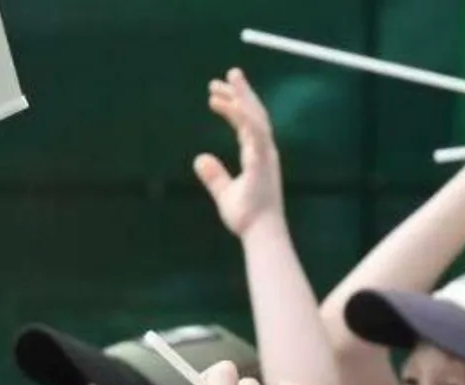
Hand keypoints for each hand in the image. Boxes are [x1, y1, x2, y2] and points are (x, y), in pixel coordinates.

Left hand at [193, 69, 283, 238]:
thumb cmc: (247, 217)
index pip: (246, 124)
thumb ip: (214, 176)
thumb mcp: (224, 193)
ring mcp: (265, 154)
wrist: (260, 232)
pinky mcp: (262, 161)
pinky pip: (255, 132)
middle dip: (241, 92)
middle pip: (254, 113)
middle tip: (228, 73)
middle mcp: (264, 151)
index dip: (235, 106)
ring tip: (222, 82)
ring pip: (255, 117)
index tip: (217, 93)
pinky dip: (243, 116)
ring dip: (240, 97)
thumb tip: (199, 159)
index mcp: (257, 156)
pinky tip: (231, 104)